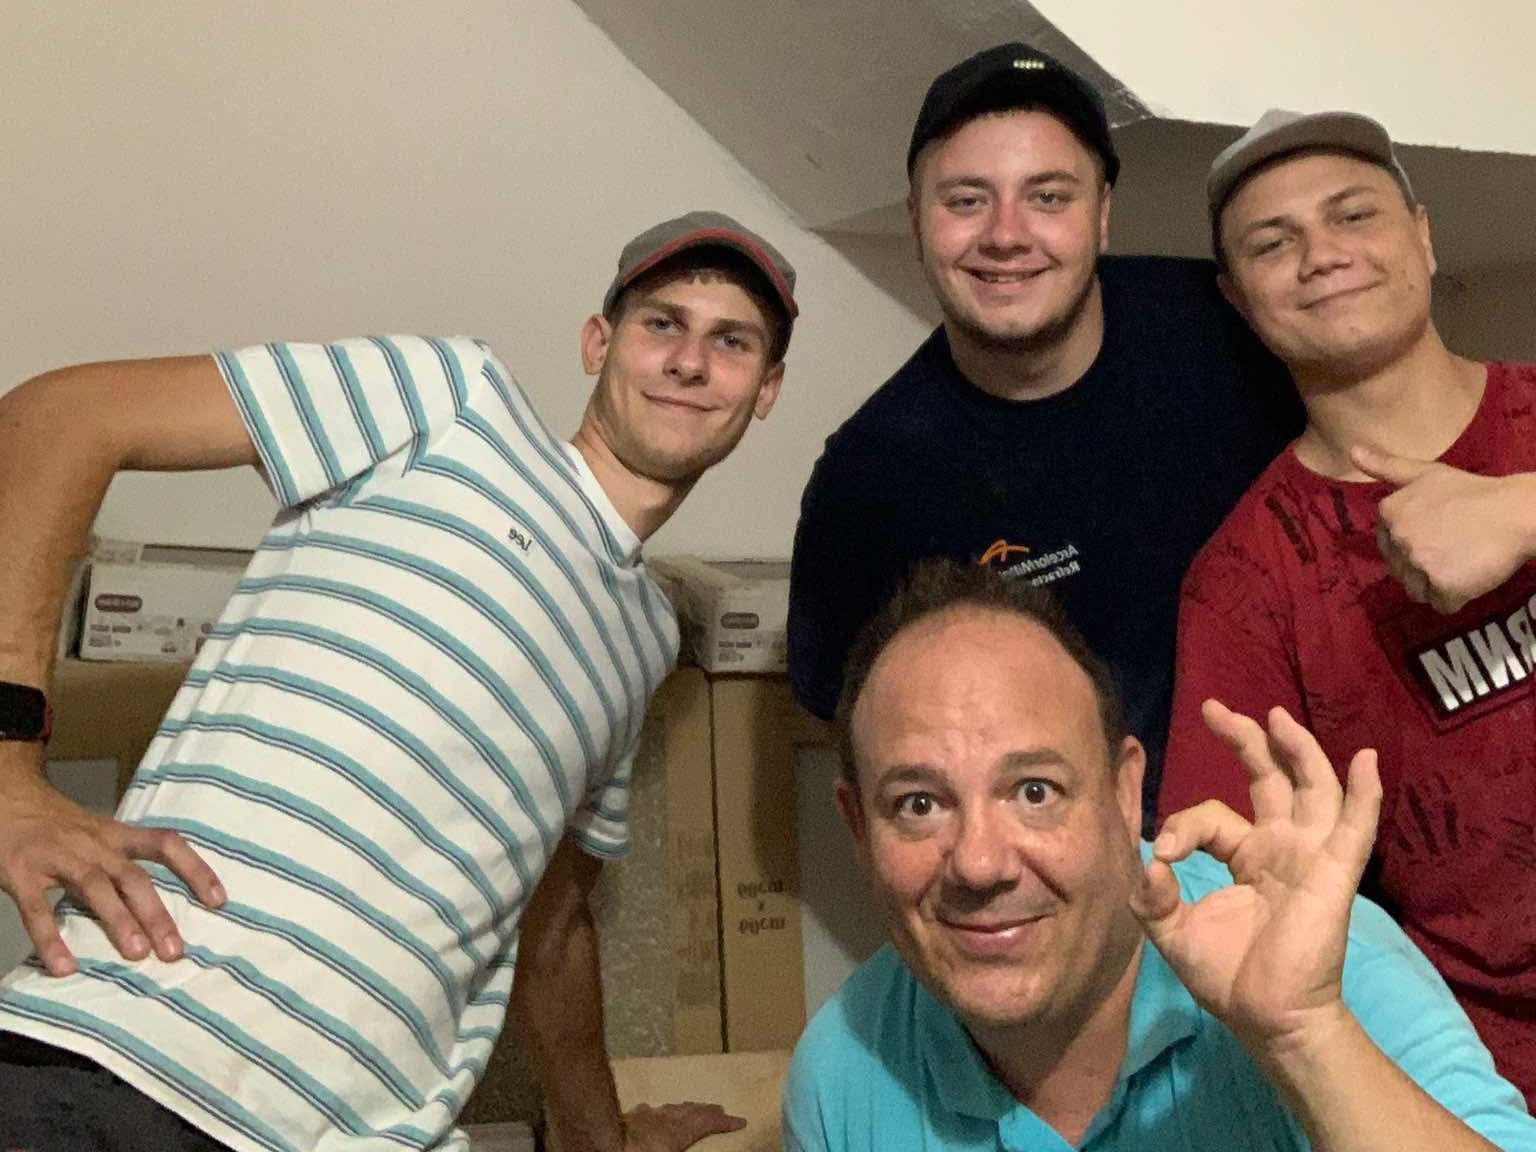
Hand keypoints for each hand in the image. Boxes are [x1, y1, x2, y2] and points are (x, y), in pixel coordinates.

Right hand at [0, 750, 224, 974]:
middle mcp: (94, 844)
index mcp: (116, 835)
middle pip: (134, 877)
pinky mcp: (21, 873)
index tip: (219, 901)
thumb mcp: (98, 833)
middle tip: (175, 951)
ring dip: (118, 921)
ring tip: (137, 954)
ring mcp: (58, 857)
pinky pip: (37, 908)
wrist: (7, 796)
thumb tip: (159, 907)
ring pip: (96, 888)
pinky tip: (65, 966)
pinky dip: (51, 938)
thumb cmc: (59, 825)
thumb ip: (123, 862)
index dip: (195, 870)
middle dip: (157, 914)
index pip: (166, 845)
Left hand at [621, 1101, 746, 1151]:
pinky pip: (647, 1112)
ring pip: (669, 1109)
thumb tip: (693, 1119)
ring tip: (691, 1109)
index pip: (705, 1124)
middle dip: (706, 1111)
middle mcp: (663, 1120)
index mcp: (675, 1134)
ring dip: (684, 1109)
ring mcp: (643, 1117)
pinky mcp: (626, 1118)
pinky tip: (652, 1111)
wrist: (596, 1143)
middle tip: (719, 1111)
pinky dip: (657, 1112)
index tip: (740, 1121)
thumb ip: (679, 1143)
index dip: (724, 1123)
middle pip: (690, 1112)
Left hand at [1130, 701, 1380, 1051]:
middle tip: (1215, 708)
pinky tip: (1364, 761)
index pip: (1211, 815)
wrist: (1267, 1018)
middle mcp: (1279, 848)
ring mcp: (1309, 856)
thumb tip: (1148, 861)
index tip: (1164, 853)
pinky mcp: (1333, 872)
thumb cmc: (1226, 977)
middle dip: (1245, 741)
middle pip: (1268, 779)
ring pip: (1311, 788)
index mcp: (1244, 857)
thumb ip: (1152, 896)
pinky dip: (1363, 792)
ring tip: (1275, 716)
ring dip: (1297, 750)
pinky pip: (1355, 826)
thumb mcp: (1171, 931)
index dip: (1183, 825)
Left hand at [1352, 446, 1535, 613]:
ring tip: (1463, 561)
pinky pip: (1441, 605)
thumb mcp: (1427, 473)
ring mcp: (1419, 563)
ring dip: (1437, 584)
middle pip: (1401, 570)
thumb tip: (1352, 451)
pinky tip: (1471, 575)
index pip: (1388, 546)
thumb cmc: (1474, 492)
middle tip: (1455, 547)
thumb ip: (1387, 466)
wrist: (1516, 513)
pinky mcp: (1442, 586)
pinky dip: (1457, 597)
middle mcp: (1398, 538)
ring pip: (1417, 590)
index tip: (1438, 534)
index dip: (1414, 545)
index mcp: (1389, 513)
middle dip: (1424, 565)